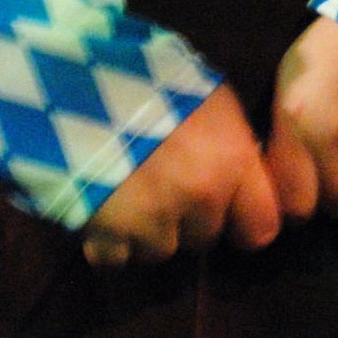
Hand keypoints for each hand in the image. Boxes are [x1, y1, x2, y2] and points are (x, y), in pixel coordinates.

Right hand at [83, 83, 281, 270]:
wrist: (76, 83)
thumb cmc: (151, 78)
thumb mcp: (209, 99)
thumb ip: (231, 145)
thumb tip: (245, 172)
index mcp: (232, 162)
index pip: (261, 228)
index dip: (245, 223)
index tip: (232, 216)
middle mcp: (200, 198)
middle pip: (204, 237)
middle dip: (188, 220)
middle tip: (164, 186)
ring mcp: (154, 220)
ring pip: (160, 252)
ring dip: (147, 233)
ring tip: (128, 195)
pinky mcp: (108, 234)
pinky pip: (115, 259)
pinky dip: (108, 244)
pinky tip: (101, 212)